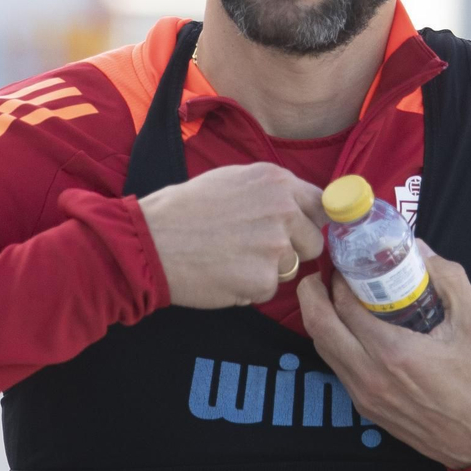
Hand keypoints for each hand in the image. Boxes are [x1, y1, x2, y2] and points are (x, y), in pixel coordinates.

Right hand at [139, 162, 326, 308]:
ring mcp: (276, 246)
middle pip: (313, 241)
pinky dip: (249, 288)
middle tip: (253, 249)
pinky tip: (222, 275)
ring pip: (292, 267)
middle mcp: (284, 209)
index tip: (296, 231)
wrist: (150, 241)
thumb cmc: (182, 210)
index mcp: (276, 180)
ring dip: (268, 270)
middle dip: (292, 250)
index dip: (307, 222)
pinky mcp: (264, 279)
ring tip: (231, 259)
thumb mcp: (231, 180)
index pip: (321, 205)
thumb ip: (270, 192)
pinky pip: (268, 289)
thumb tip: (298, 207)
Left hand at [297, 241, 470, 468]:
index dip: (338, 277)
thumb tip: (418, 249)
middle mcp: (370, 375)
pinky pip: (337, 366)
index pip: (344, 305)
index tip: (345, 260)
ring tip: (332, 294)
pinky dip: (334, 340)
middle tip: (323, 272)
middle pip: (318, 326)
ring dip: (320, 317)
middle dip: (312, 292)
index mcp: (394, 353)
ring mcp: (364, 395)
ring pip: (323, 348)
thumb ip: (448, 279)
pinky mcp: (365, 407)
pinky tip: (350, 327)